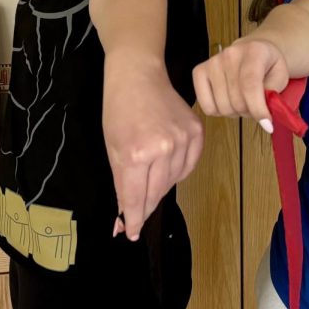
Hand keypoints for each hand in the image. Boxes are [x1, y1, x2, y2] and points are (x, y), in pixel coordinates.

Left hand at [103, 56, 203, 241]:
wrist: (138, 75)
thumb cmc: (119, 110)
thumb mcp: (112, 149)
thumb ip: (121, 184)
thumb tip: (124, 217)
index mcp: (136, 154)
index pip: (136, 198)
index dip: (133, 219)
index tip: (131, 233)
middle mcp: (163, 149)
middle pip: (156, 193)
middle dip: (145, 206)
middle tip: (137, 216)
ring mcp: (183, 140)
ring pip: (173, 181)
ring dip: (159, 188)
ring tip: (148, 180)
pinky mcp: (197, 133)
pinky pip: (188, 166)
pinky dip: (177, 172)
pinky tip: (165, 167)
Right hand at [192, 38, 289, 132]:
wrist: (254, 49)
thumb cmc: (268, 65)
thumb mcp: (281, 76)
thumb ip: (274, 93)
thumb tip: (264, 113)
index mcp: (254, 52)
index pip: (250, 85)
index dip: (258, 109)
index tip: (267, 125)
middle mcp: (230, 54)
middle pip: (236, 100)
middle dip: (250, 111)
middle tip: (256, 106)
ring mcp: (212, 62)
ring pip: (222, 107)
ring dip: (235, 112)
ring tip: (242, 101)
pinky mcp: (199, 72)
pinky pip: (207, 106)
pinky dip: (219, 111)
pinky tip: (228, 101)